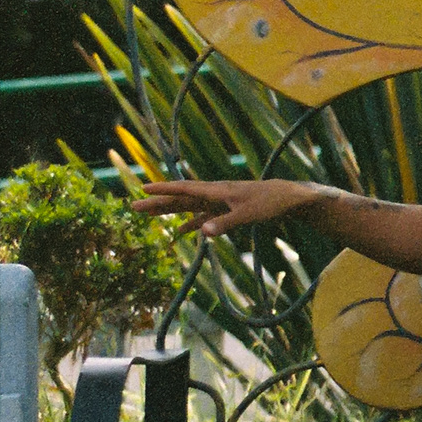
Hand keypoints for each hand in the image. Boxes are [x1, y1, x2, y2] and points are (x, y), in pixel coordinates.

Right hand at [136, 177, 315, 239]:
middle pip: (180, 199)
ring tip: (148, 214)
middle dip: (157, 202)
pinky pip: (203, 217)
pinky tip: (180, 232)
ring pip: (188, 207)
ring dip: (169, 211)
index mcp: (216, 192)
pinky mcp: (226, 211)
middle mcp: (214, 195)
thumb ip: (225, 224)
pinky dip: (191, 224)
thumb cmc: (270, 203)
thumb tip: (201, 233)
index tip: (143, 188)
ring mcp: (219, 203)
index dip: (164, 189)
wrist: (288, 198)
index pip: (184, 189)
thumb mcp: (248, 215)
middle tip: (134, 206)